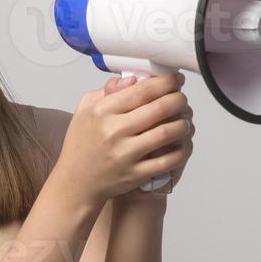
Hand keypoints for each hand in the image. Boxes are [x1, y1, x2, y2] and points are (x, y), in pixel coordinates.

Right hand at [54, 71, 192, 209]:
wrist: (76, 182)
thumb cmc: (82, 143)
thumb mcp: (86, 110)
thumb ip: (108, 91)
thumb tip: (133, 79)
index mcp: (102, 111)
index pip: (142, 91)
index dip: (166, 82)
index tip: (176, 80)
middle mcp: (114, 131)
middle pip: (160, 108)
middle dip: (178, 100)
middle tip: (182, 99)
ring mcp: (126, 154)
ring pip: (167, 133)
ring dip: (182, 124)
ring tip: (183, 121)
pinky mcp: (135, 174)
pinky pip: (167, 160)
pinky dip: (180, 150)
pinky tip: (180, 144)